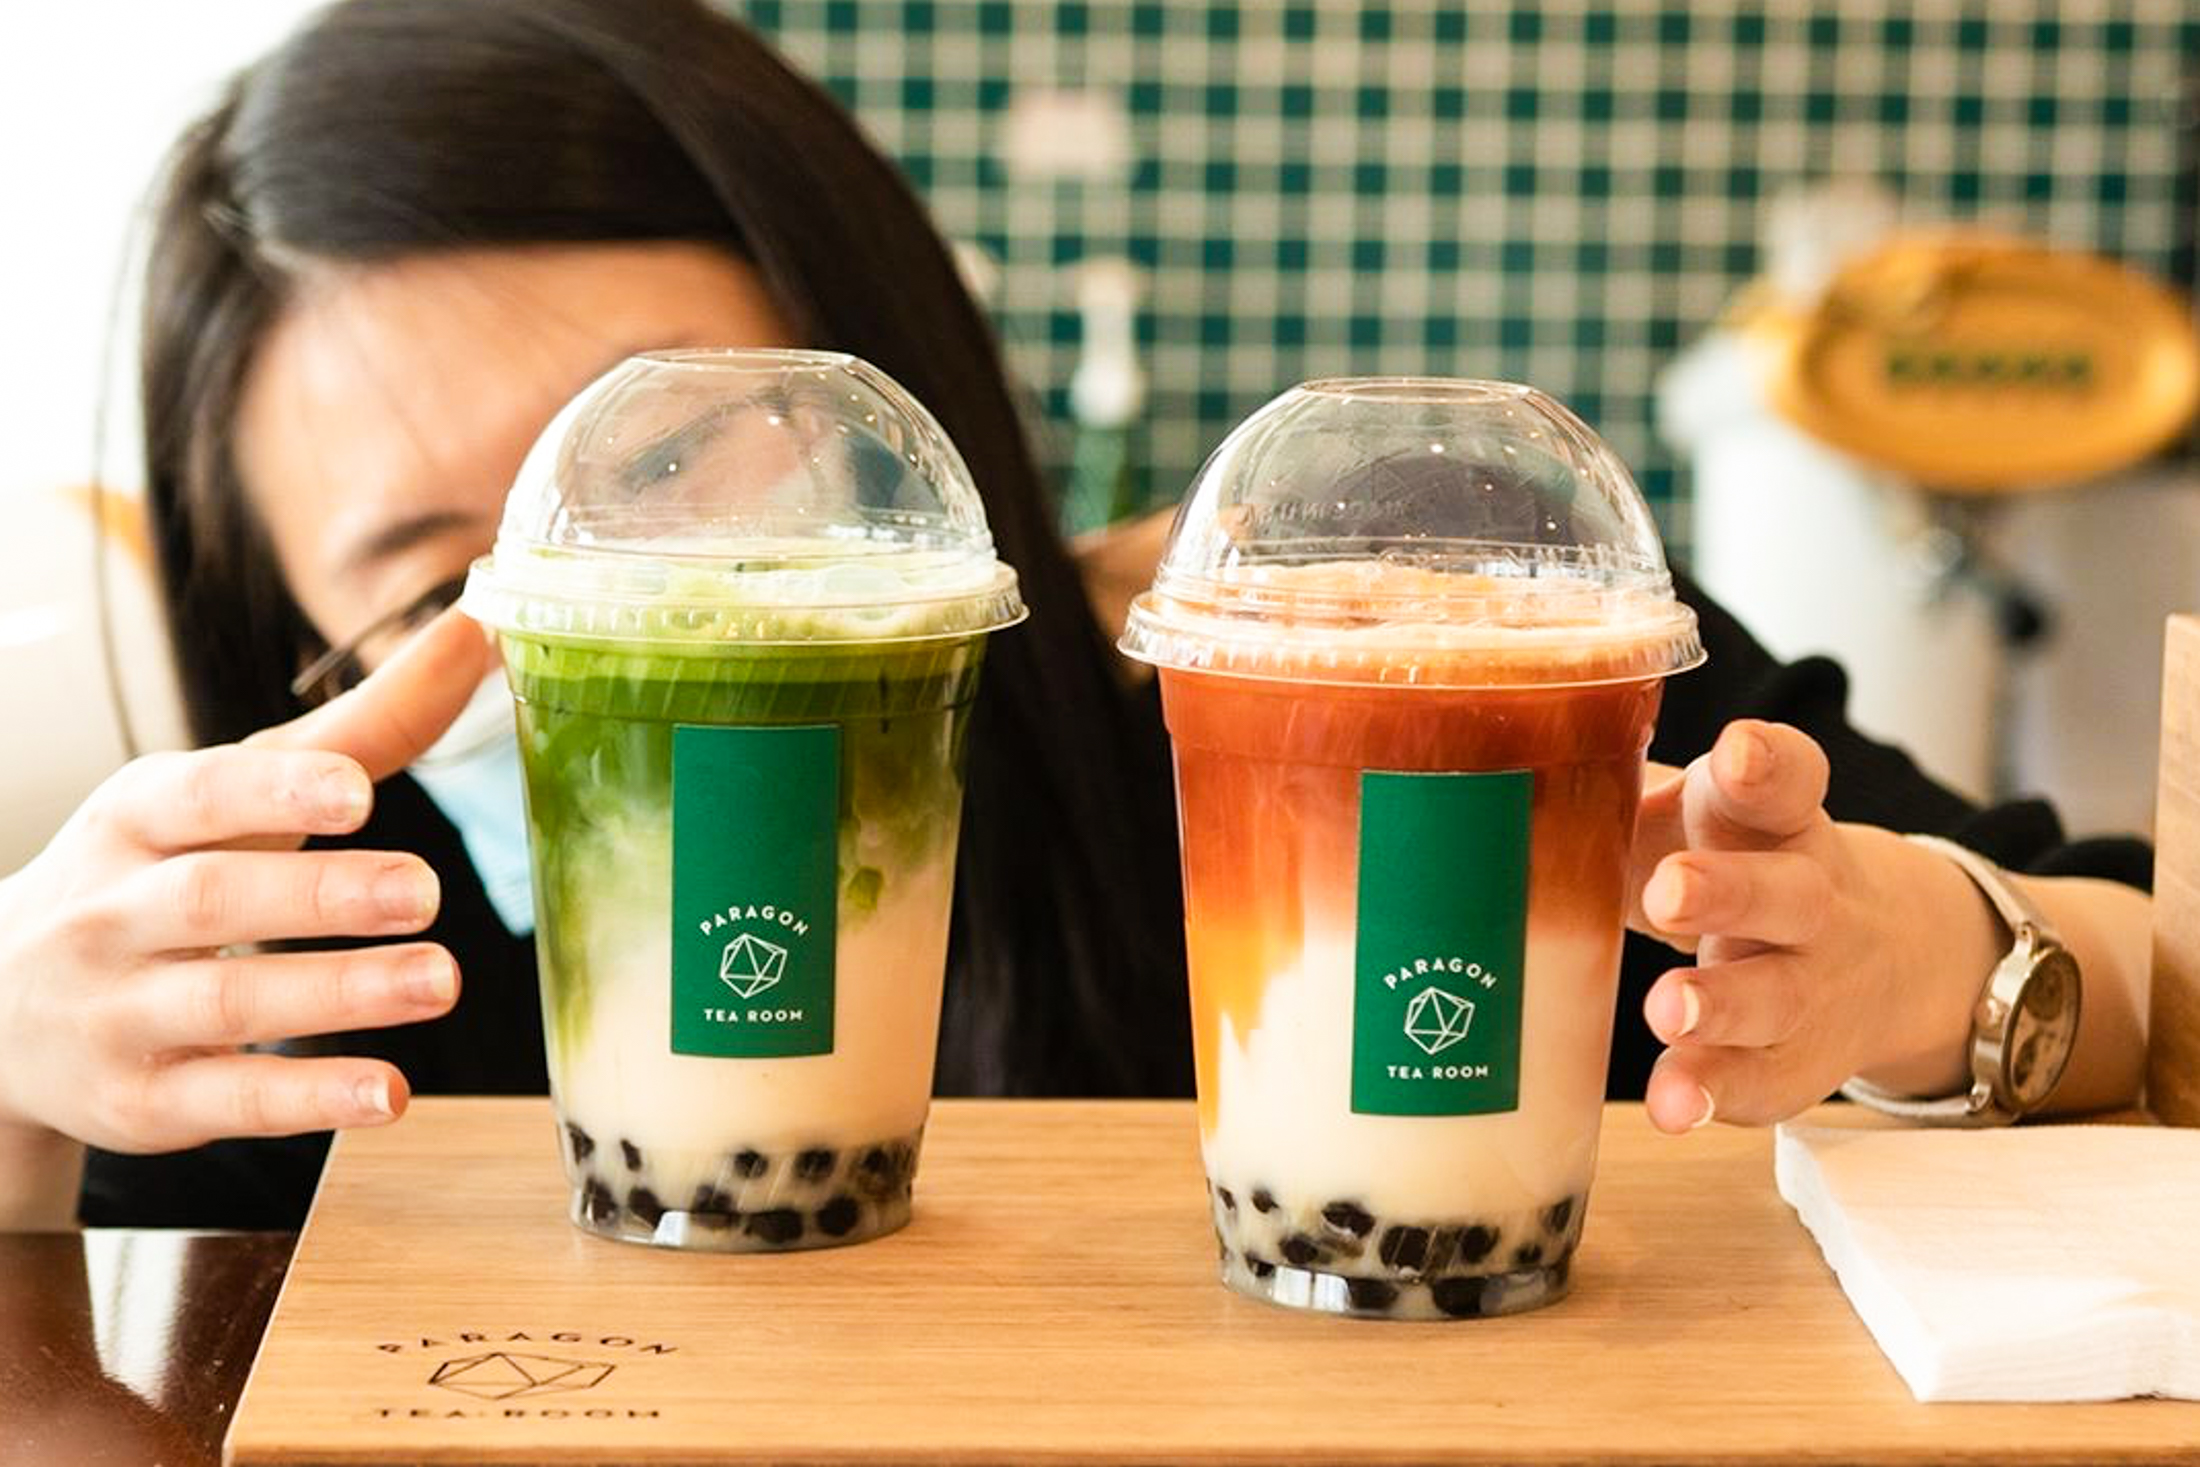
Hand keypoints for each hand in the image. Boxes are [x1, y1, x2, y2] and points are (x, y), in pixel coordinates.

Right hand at [0, 610, 493, 1155]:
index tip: (357, 789)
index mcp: (136, 818)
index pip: (198, 796)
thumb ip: (358, 730)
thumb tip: (479, 633)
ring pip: (225, 1002)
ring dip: (340, 991)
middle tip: (424, 888)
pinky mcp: (142, 1103)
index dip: (276, 790)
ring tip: (441, 979)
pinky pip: (227, 1100)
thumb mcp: (230, 798)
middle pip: (213, 899)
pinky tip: (389, 1093)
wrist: (1, 1010)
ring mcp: (120, 1013)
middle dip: (320, 894)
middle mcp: (113, 912)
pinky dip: (308, 1099)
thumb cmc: (153, 875)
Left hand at [1624, 720, 1997, 1133]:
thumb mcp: (1701, 819)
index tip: (1738, 752)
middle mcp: (1807, 899)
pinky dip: (1714, 1095)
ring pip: (1775, 995)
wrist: (1880, 955)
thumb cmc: (1736, 864)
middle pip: (1784, 892)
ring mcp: (1810, 985)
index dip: (1765, 765)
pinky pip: (1759, 1082)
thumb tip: (1517, 767)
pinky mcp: (1795, 1062)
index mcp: (1773, 822)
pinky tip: (1673, 1109)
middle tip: (1670, 890)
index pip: (1785, 781)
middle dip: (1730, 890)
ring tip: (1665, 1010)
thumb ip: (1626, 795)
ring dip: (1719, 1004)